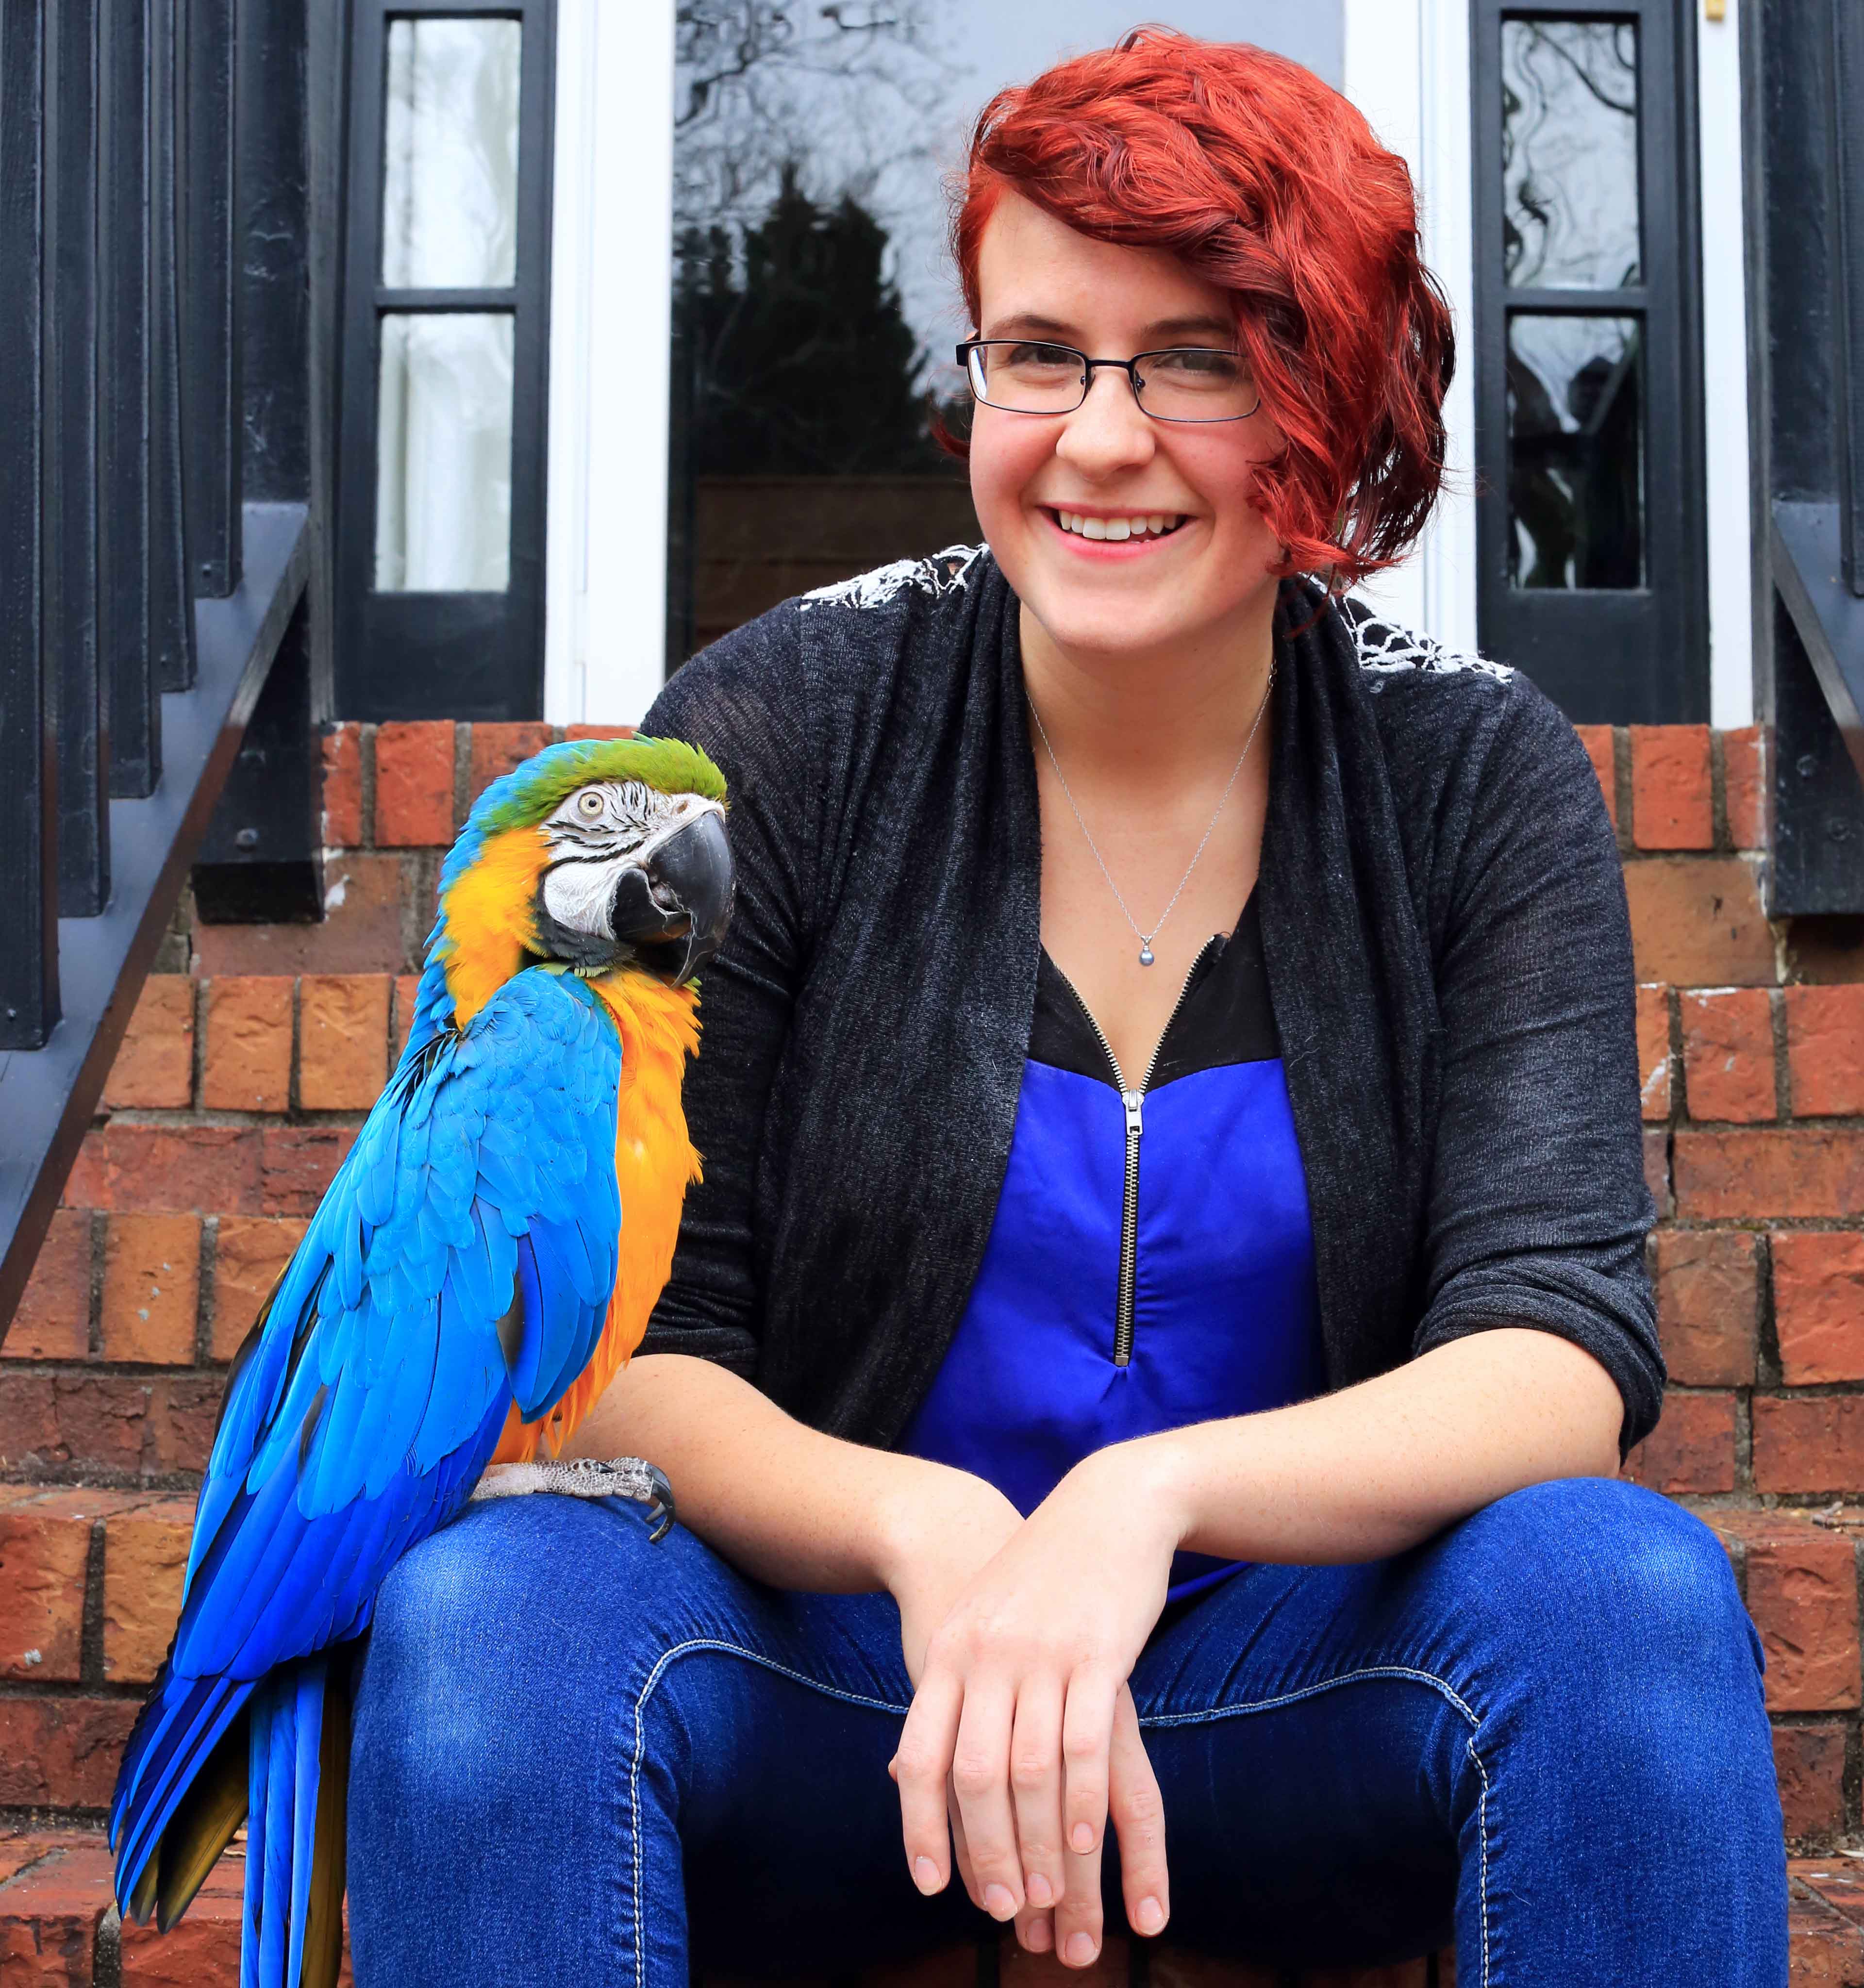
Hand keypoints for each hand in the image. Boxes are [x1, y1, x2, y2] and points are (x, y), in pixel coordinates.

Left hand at [887, 1444, 1181, 1968]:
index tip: (933, 1888)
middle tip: (1005, 1912)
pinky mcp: (1099, 1652)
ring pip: (1032, 1770)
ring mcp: (1042, 1653)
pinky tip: (1088, 1845)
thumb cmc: (1035, 1575)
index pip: (919, 1758)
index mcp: (947, 1652)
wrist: (1104, 1506)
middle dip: (989, 1854)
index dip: (921, 1828)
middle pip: (976, 1776)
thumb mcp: (973, 1625)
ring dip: (1039, 1845)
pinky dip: (1084, 1801)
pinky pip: (1087, 1742)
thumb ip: (945, 1694)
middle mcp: (986, 1656)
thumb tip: (903, 1771)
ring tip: (1051, 1901)